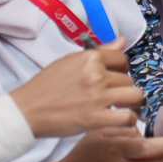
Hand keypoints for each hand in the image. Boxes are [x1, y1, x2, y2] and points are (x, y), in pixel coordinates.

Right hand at [9, 42, 142, 136]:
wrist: (27, 110)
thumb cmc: (45, 85)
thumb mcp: (69, 61)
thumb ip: (99, 51)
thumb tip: (122, 41)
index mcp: (90, 58)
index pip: (122, 58)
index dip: (120, 68)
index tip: (114, 76)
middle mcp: (97, 74)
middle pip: (128, 78)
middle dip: (122, 86)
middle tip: (112, 95)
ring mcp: (98, 97)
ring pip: (134, 95)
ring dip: (130, 102)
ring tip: (120, 106)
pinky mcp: (97, 119)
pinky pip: (128, 118)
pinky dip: (129, 120)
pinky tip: (120, 120)